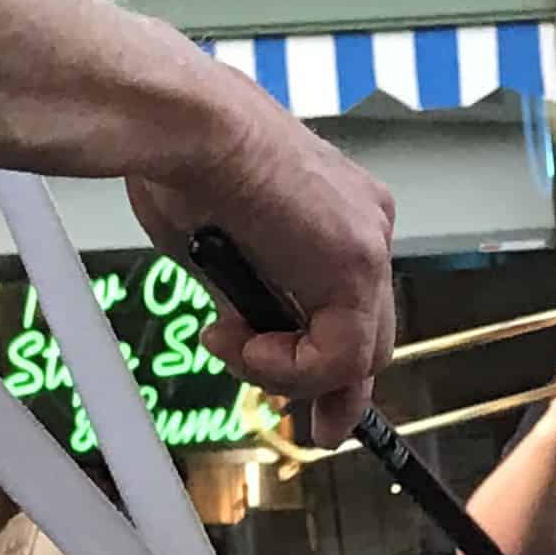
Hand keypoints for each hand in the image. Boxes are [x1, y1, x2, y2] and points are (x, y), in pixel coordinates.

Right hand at [130, 77, 395, 438]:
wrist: (185, 126)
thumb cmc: (184, 163)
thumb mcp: (221, 251)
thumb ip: (251, 296)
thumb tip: (248, 332)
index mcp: (339, 213)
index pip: (354, 308)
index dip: (328, 362)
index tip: (314, 408)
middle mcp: (366, 224)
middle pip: (371, 336)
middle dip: (333, 388)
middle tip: (311, 427)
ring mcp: (368, 244)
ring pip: (358, 355)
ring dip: (289, 373)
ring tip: (233, 348)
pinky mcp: (355, 266)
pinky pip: (339, 356)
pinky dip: (288, 368)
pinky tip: (243, 344)